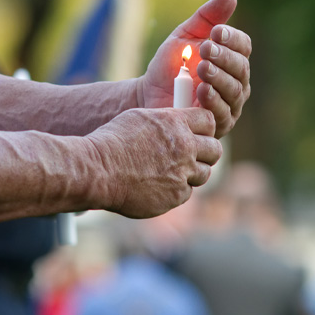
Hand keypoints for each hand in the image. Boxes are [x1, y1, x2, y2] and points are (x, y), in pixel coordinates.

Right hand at [85, 107, 220, 218]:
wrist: (99, 171)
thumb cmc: (112, 141)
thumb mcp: (140, 118)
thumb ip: (165, 121)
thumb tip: (178, 123)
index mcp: (176, 122)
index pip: (209, 121)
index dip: (204, 127)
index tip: (197, 133)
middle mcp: (185, 147)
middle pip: (214, 149)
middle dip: (206, 151)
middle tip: (193, 155)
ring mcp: (182, 173)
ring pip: (204, 173)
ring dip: (193, 172)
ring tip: (174, 172)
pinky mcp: (176, 195)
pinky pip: (187, 192)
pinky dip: (177, 189)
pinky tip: (159, 185)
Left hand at [139, 0, 251, 137]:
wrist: (148, 94)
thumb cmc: (170, 65)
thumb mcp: (186, 36)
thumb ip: (207, 18)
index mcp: (232, 59)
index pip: (243, 46)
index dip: (232, 38)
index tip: (215, 32)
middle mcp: (236, 82)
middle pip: (241, 68)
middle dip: (224, 57)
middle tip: (206, 48)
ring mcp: (229, 105)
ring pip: (234, 91)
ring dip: (219, 77)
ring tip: (203, 67)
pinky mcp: (218, 125)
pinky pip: (222, 113)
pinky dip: (214, 101)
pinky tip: (202, 90)